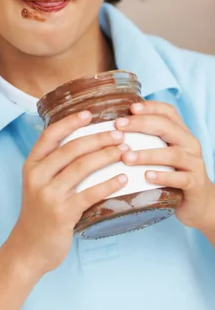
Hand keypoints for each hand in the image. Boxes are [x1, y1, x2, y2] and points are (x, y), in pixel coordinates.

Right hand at [9, 111, 128, 277]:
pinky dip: (109, 184)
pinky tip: (123, 179)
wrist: (29, 248)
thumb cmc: (39, 212)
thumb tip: (83, 142)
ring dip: (106, 156)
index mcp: (31, 165)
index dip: (70, 122)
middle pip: (71, 148)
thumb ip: (53, 165)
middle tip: (120, 133)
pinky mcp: (62, 213)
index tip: (90, 113)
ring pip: (81, 167)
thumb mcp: (38, 184)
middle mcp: (37, 176)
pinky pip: (90, 194)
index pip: (50, 135)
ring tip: (125, 151)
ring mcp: (48, 195)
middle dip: (98, 138)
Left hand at [115, 100, 214, 231]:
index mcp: (181, 132)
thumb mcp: (162, 152)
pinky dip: (163, 176)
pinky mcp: (195, 183)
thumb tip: (113, 129)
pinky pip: (180, 178)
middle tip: (119, 126)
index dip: (150, 107)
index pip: (168, 112)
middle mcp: (189, 144)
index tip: (130, 108)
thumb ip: (146, 139)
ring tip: (126, 157)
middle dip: (141, 124)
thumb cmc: (172, 173)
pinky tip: (146, 176)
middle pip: (167, 127)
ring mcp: (194, 164)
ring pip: (172, 154)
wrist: (197, 202)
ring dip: (147, 154)